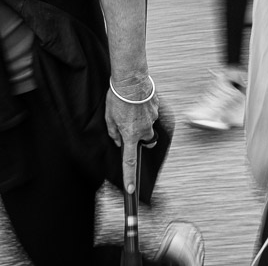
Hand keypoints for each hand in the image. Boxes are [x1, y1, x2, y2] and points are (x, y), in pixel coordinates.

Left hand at [105, 79, 159, 193]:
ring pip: (149, 126)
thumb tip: (118, 141)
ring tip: (132, 107)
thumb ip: (113, 133)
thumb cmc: (117, 97)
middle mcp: (144, 129)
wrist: (131, 78)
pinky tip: (138, 100)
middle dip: (139, 137)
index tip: (131, 189)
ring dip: (141, 120)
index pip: (130, 161)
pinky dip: (145, 109)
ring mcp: (153, 119)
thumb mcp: (109, 117)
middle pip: (145, 141)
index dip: (130, 177)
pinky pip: (152, 113)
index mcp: (130, 134)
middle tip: (130, 124)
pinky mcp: (158, 108)